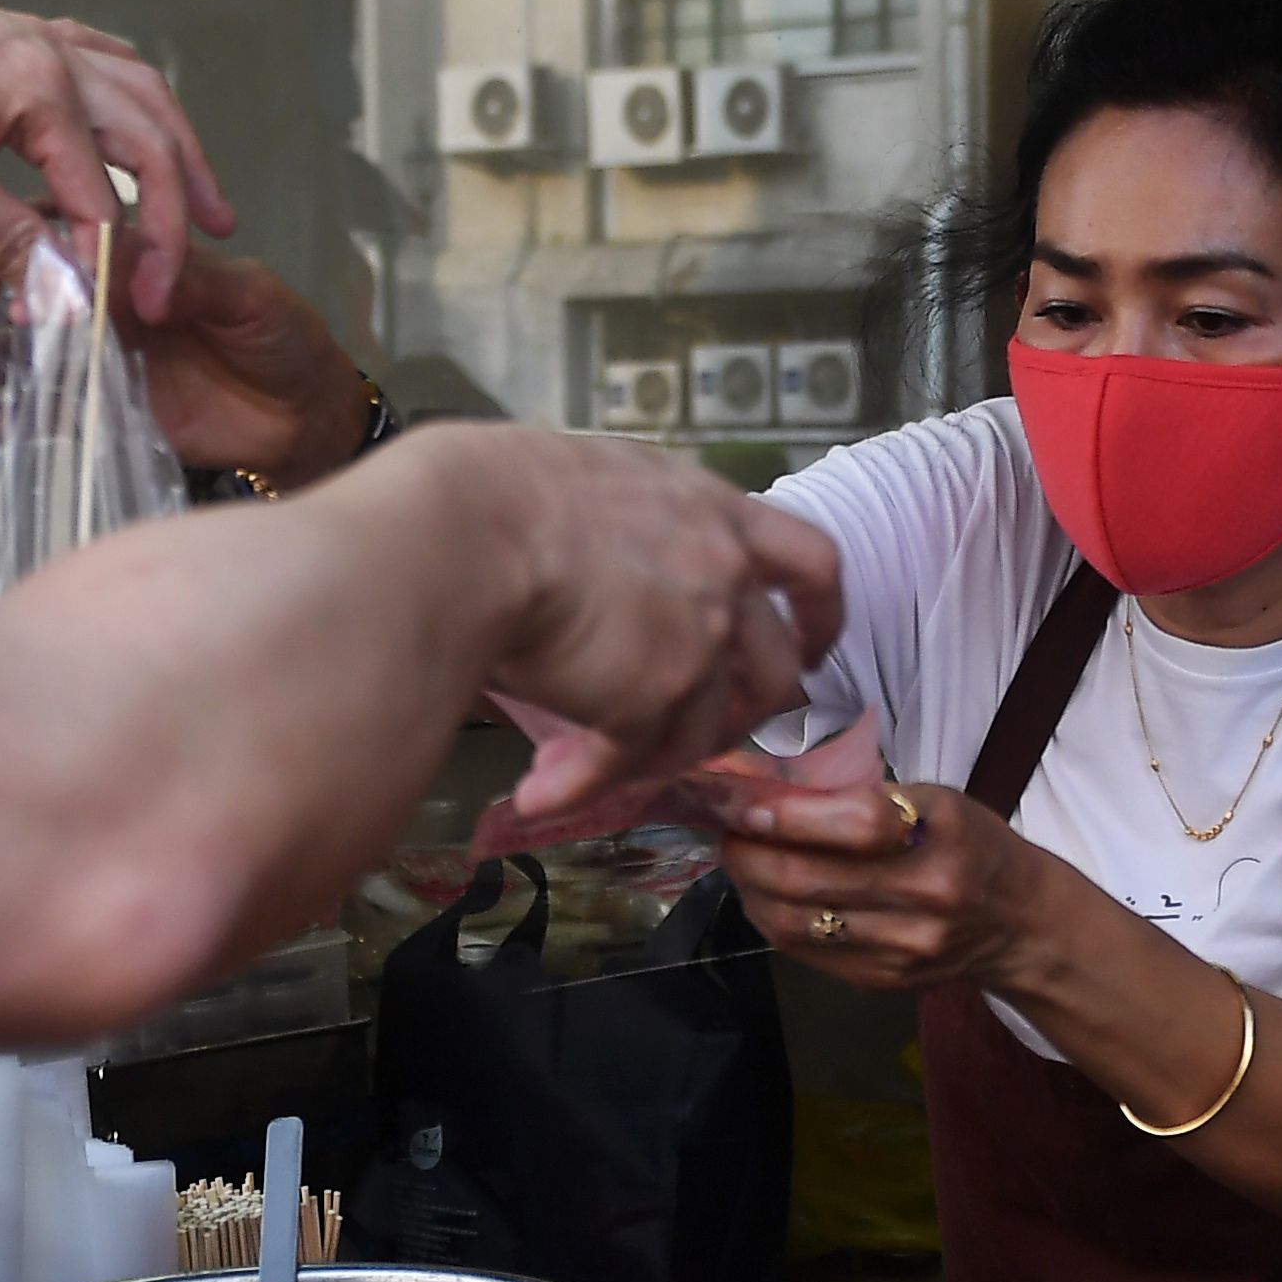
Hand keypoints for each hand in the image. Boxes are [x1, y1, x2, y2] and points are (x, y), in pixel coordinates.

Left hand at [0, 0, 229, 318]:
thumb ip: (2, 235)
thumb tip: (59, 291)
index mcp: (37, 87)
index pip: (98, 195)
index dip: (109, 263)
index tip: (110, 316)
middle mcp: (54, 53)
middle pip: (147, 138)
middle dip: (178, 212)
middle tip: (188, 272)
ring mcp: (37, 38)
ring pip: (140, 94)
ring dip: (180, 151)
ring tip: (210, 206)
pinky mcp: (13, 37)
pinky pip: (104, 63)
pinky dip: (137, 99)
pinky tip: (144, 119)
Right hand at [0, 233, 369, 485]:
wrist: (306, 419)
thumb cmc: (287, 340)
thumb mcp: (251, 296)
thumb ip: (197, 281)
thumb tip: (143, 264)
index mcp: (145, 264)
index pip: (80, 239)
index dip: (43, 247)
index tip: (19, 264)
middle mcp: (116, 306)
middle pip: (40, 290)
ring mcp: (108, 358)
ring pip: (37, 347)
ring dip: (1, 354)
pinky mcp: (110, 409)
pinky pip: (58, 408)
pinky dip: (26, 414)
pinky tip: (3, 419)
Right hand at [434, 433, 842, 825]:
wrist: (463, 529)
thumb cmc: (494, 493)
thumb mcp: (594, 489)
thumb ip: (635, 537)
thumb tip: (610, 585)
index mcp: (712, 508)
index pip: (809, 560)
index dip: (819, 615)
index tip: (809, 649)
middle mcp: (722, 573)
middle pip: (776, 669)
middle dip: (743, 715)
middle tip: (697, 737)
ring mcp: (698, 638)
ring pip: (708, 730)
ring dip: (652, 757)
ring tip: (585, 766)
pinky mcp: (653, 695)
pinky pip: (631, 762)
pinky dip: (585, 784)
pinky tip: (541, 793)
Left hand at [698, 725, 1046, 997]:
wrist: (1020, 925)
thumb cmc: (971, 845)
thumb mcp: (936, 801)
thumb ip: (861, 796)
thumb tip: (768, 791)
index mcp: (941, 836)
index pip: (851, 824)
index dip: (783, 814)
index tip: (738, 802)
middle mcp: (924, 898)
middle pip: (806, 880)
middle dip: (747, 853)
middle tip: (725, 831)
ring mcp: (901, 949)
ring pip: (793, 923)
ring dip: (749, 890)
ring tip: (741, 862)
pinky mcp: (882, 982)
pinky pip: (805, 952)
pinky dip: (772, 920)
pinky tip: (766, 896)